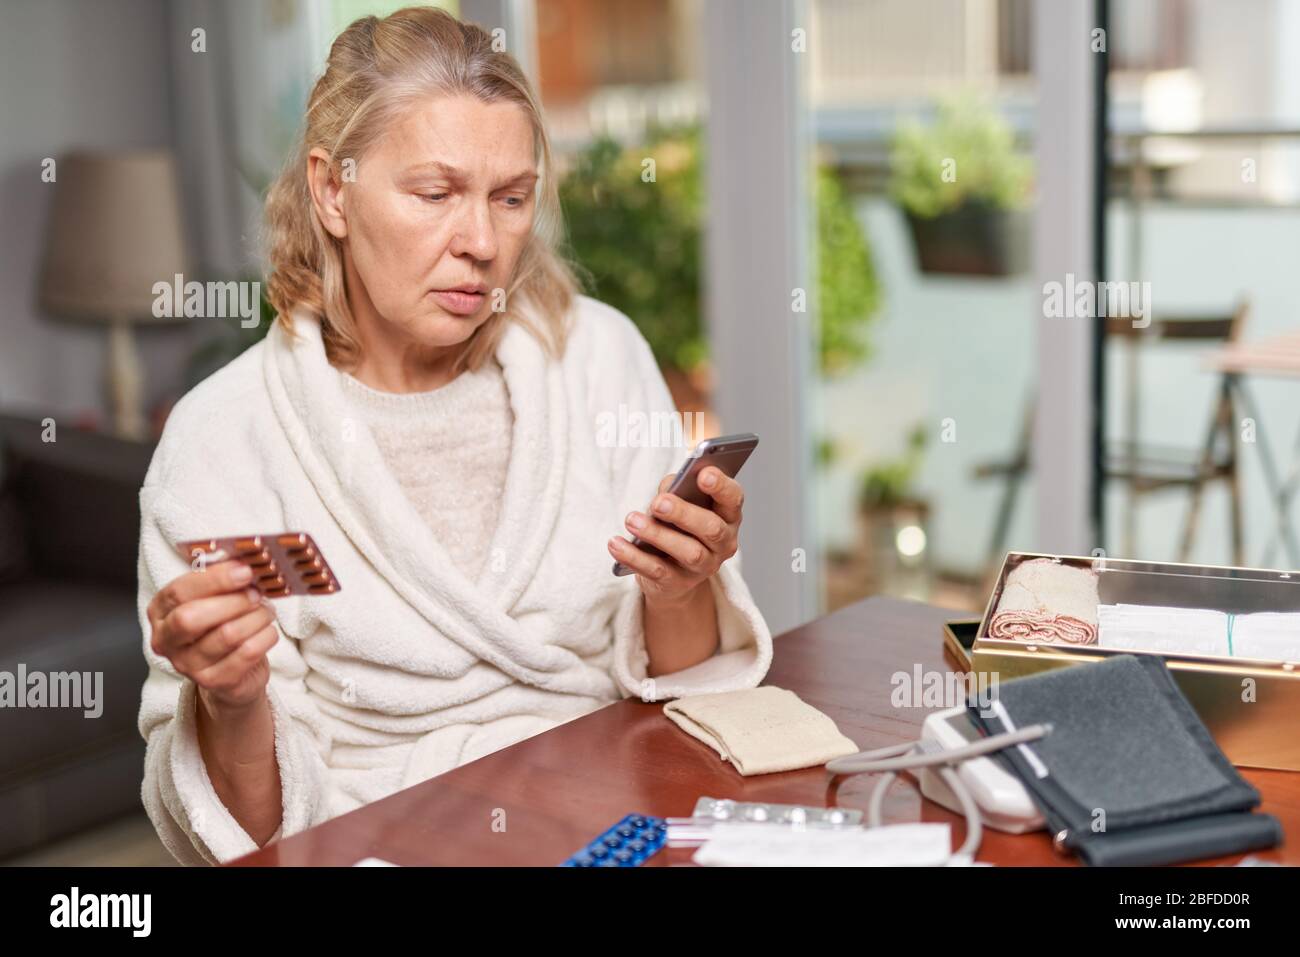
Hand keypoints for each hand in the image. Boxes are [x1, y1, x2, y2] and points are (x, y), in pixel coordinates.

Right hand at [146, 559, 278, 711]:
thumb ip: (221, 579)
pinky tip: (268, 631)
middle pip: (192, 617)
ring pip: (226, 635)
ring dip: (255, 618)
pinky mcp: (213, 682)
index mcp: (161, 612)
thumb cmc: (221, 625)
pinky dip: (265, 637)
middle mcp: (166, 641)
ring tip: (266, 611)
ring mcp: (187, 665)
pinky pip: (246, 654)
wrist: (231, 674)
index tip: (244, 571)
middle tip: (257, 593)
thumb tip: (243, 561)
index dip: (214, 579)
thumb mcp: (214, 598)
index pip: (179, 592)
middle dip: (233, 601)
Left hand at [608, 465, 743, 605]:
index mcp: (728, 516)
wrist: (672, 576)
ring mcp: (704, 567)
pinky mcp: (678, 583)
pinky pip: (657, 570)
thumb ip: (677, 490)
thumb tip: (669, 487)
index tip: (703, 473)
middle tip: (658, 502)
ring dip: (658, 535)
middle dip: (684, 513)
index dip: (721, 486)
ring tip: (631, 520)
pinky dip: (634, 557)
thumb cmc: (679, 527)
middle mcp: (723, 543)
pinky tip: (615, 544)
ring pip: (688, 552)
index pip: (733, 498)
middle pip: (711, 528)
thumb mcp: (680, 504)